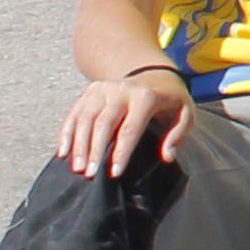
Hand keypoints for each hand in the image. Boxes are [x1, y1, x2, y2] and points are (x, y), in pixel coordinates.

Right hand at [59, 67, 193, 177]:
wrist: (155, 75)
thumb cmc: (170, 101)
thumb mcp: (185, 113)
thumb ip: (178, 134)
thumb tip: (167, 156)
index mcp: (146, 96)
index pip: (130, 128)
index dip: (121, 152)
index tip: (114, 173)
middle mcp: (122, 90)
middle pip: (103, 123)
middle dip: (95, 150)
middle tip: (89, 174)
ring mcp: (104, 88)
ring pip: (85, 118)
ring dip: (78, 144)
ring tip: (77, 168)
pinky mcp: (91, 90)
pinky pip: (75, 113)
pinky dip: (67, 133)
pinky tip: (63, 152)